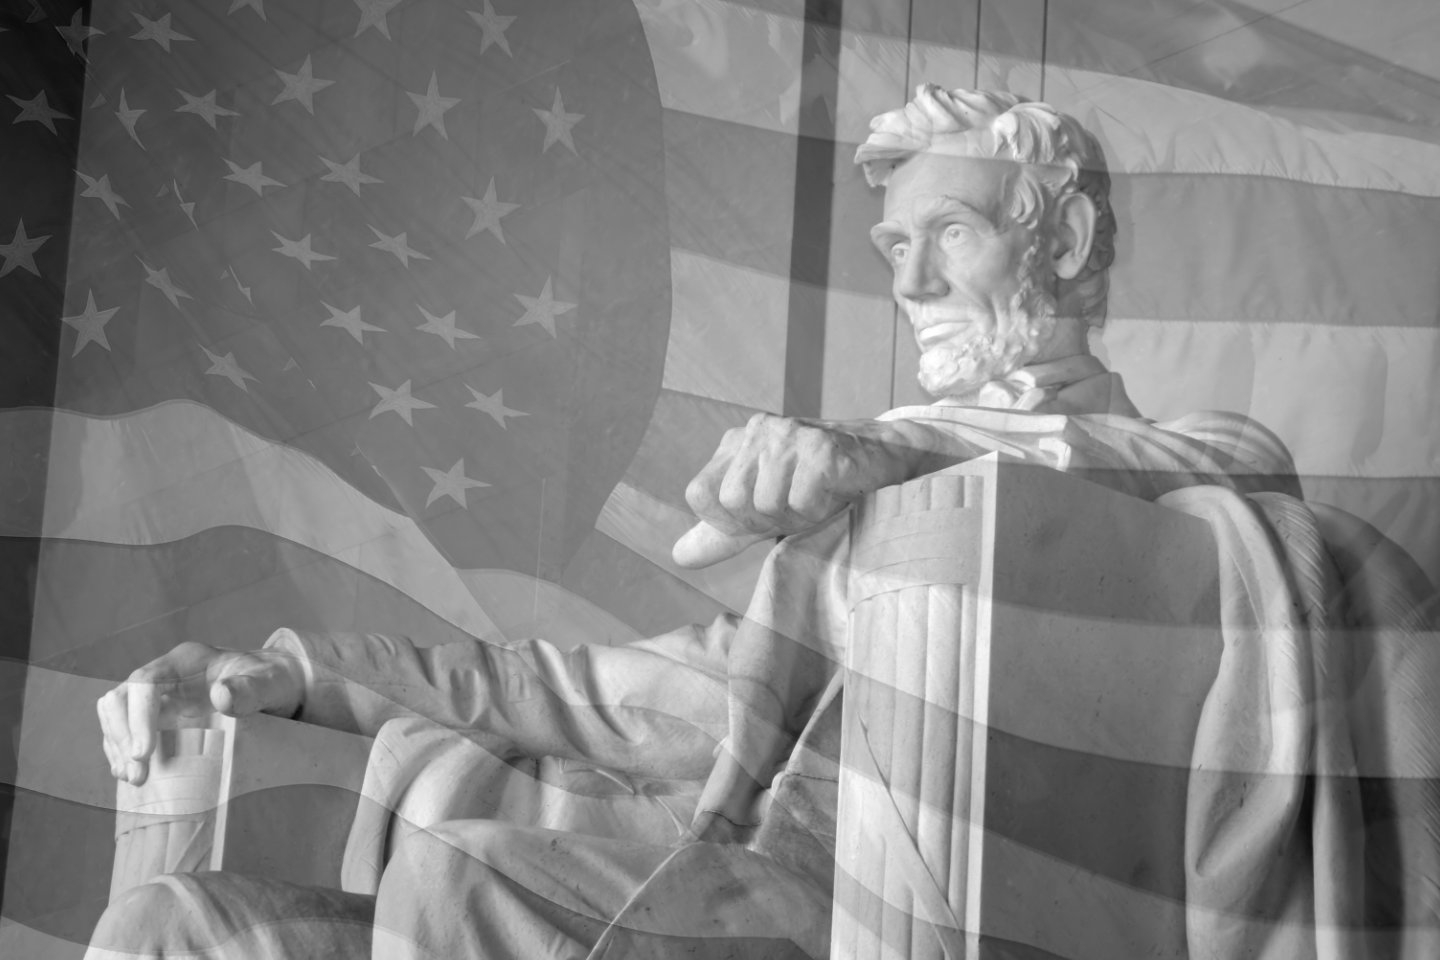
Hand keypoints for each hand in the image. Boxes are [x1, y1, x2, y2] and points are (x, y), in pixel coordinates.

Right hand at [96, 641, 304, 785]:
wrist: (277, 688)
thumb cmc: (272, 681)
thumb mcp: (269, 683)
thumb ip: (249, 689)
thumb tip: (220, 696)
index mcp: (185, 660)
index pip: (144, 682)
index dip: (139, 716)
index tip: (145, 752)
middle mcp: (164, 676)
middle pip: (120, 698)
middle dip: (122, 736)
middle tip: (137, 774)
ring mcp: (158, 696)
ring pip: (116, 716)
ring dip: (118, 747)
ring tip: (134, 779)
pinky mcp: (158, 717)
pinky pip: (126, 732)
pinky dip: (123, 753)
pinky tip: (132, 775)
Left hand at [673, 414, 928, 568]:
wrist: (882, 463)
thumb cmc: (818, 488)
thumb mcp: (763, 513)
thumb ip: (721, 533)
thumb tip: (678, 557)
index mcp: (736, 443)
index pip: (698, 494)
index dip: (727, 520)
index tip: (760, 517)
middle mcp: (757, 430)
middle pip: (732, 502)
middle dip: (765, 520)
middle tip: (794, 508)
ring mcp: (789, 434)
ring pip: (766, 504)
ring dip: (795, 517)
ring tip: (816, 499)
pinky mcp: (822, 447)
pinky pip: (801, 503)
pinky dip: (820, 511)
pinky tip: (834, 493)